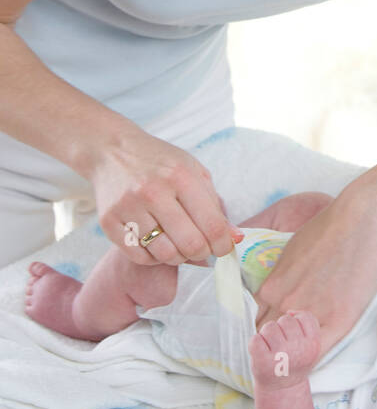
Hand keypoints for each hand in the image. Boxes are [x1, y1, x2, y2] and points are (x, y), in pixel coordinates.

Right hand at [87, 126, 243, 265]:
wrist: (111, 150)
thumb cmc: (159, 162)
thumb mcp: (193, 171)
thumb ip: (215, 204)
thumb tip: (235, 238)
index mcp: (181, 176)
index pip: (212, 225)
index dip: (223, 245)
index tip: (224, 248)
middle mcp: (154, 191)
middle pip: (191, 244)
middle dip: (203, 254)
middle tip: (203, 250)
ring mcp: (129, 207)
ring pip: (165, 254)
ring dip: (179, 257)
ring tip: (180, 246)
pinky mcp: (109, 221)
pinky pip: (139, 256)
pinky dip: (154, 258)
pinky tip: (158, 244)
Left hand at [250, 310, 321, 391]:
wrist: (283, 389)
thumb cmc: (295, 360)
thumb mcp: (310, 343)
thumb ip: (307, 323)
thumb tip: (290, 312)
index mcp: (313, 345)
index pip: (304, 317)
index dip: (298, 323)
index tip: (296, 337)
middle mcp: (299, 350)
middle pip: (286, 320)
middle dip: (281, 328)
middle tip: (282, 345)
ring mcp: (280, 356)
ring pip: (270, 326)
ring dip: (268, 334)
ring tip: (271, 348)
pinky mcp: (263, 362)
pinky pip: (255, 338)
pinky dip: (255, 343)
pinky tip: (261, 353)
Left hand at [252, 186, 376, 354]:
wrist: (362, 217)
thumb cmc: (331, 227)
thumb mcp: (293, 251)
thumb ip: (283, 277)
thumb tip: (280, 291)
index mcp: (271, 286)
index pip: (256, 324)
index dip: (263, 337)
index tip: (270, 345)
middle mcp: (284, 302)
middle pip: (268, 342)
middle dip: (273, 353)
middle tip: (280, 362)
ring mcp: (309, 312)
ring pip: (290, 352)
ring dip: (291, 361)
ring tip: (295, 369)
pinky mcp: (338, 319)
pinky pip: (316, 353)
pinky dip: (310, 363)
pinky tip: (310, 367)